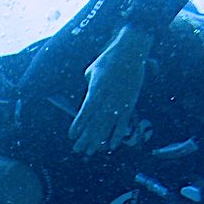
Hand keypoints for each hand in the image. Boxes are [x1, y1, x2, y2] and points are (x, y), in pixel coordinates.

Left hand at [69, 25, 153, 156]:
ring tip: (90, 152)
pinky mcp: (129, 104)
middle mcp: (107, 99)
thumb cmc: (109, 59)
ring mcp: (119, 102)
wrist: (131, 51)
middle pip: (94, 123)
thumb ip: (88, 86)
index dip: (78, 125)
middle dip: (85, 138)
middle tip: (78, 150)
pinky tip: (112, 146)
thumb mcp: (92, 71)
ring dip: (98, 141)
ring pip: (107, 126)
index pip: (85, 112)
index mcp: (96, 90)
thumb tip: (87, 100)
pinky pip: (123, 123)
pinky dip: (118, 135)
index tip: (71, 136)